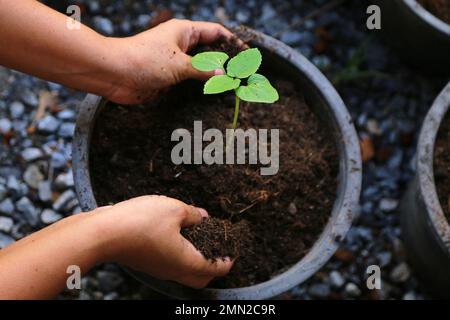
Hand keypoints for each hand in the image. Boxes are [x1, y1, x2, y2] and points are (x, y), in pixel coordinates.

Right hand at [98, 195, 232, 288]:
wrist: (102, 233)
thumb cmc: (141, 221)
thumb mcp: (175, 209)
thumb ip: (194, 214)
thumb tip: (203, 218)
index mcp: (186, 262)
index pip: (215, 270)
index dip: (227, 261)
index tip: (233, 251)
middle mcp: (173, 271)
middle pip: (200, 277)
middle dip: (213, 266)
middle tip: (219, 249)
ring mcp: (158, 268)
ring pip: (184, 271)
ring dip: (196, 258)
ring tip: (201, 237)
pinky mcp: (146, 261)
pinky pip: (170, 262)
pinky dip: (180, 252)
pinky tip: (178, 232)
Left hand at [105, 19, 233, 103]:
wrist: (113, 75)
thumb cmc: (143, 60)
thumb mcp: (178, 63)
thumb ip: (204, 69)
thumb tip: (225, 75)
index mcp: (185, 32)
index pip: (216, 32)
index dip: (233, 42)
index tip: (247, 56)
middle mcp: (182, 46)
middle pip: (211, 51)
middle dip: (227, 63)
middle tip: (244, 76)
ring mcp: (176, 63)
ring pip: (202, 69)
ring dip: (215, 78)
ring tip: (233, 90)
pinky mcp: (169, 80)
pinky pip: (190, 83)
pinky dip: (201, 89)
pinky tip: (213, 98)